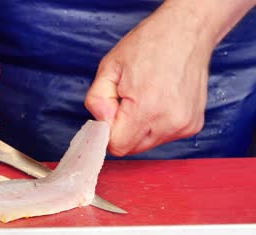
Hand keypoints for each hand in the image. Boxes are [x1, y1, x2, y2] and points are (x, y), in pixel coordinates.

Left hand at [85, 2, 214, 156]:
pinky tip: (160, 100)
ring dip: (140, 127)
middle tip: (128, 99)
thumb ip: (97, 100)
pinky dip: (156, 123)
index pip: (118, 146)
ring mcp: (184, 125)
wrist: (186, 32)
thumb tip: (101, 123)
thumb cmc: (148, 45)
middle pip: (132, 147)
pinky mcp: (193, 125)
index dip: (109, 130)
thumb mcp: (109, 67)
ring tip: (146, 97)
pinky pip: (164, 136)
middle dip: (123, 129)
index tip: (111, 111)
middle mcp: (169, 122)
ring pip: (147, 143)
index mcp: (146, 109)